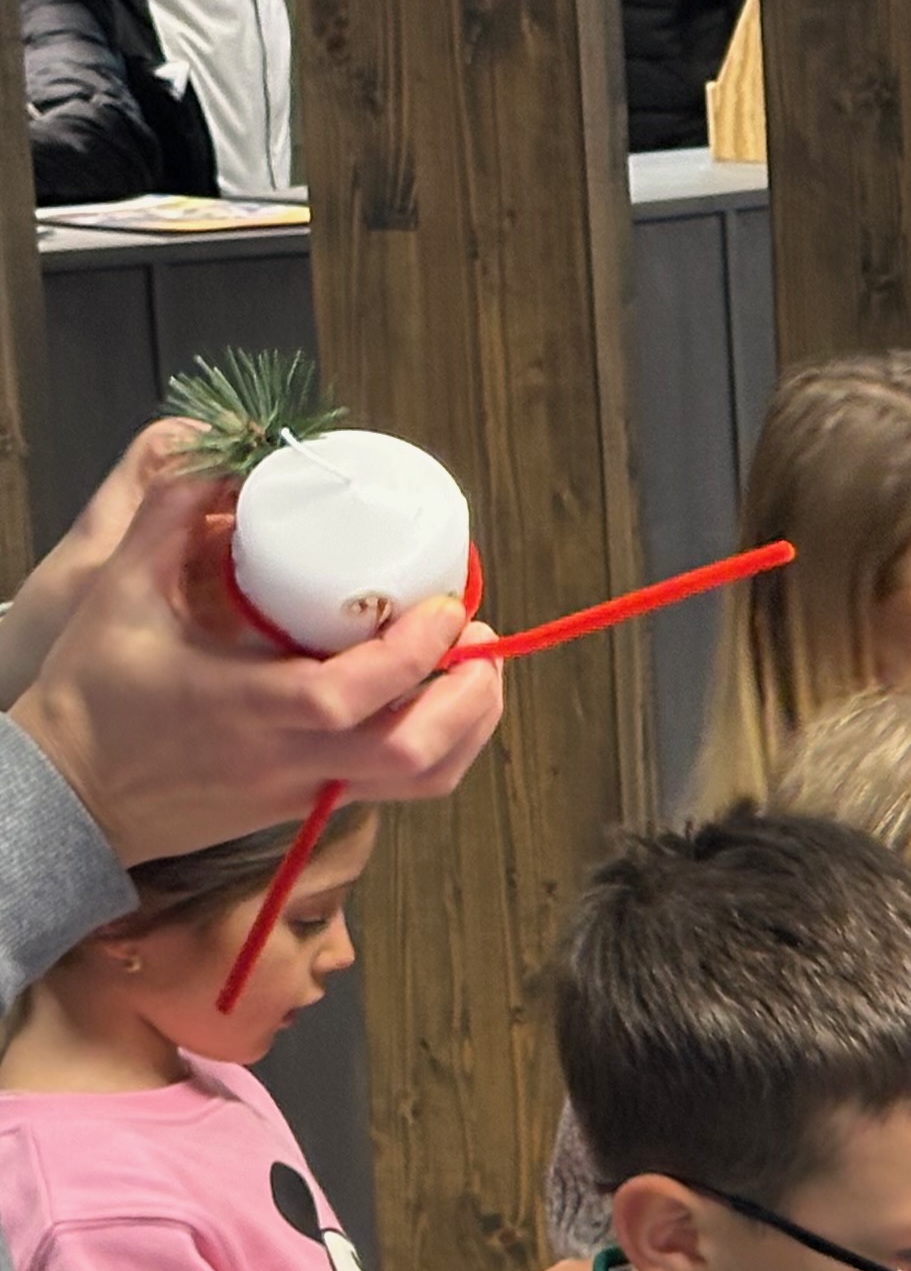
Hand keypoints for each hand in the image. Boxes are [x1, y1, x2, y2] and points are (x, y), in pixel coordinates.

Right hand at [3, 467, 501, 866]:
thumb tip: (223, 462)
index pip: (352, 694)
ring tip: (478, 671)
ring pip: (421, 782)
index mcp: (247, 707)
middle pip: (415, 754)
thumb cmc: (94, 694)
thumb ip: (170, 518)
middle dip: (470, 697)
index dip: (415, 653)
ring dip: (468, 728)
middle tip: (482, 637)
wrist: (67, 793)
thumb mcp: (119, 592)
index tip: (445, 606)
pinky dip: (438, 750)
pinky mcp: (308, 808)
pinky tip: (440, 706)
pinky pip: (398, 789)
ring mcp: (305, 792)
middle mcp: (289, 760)